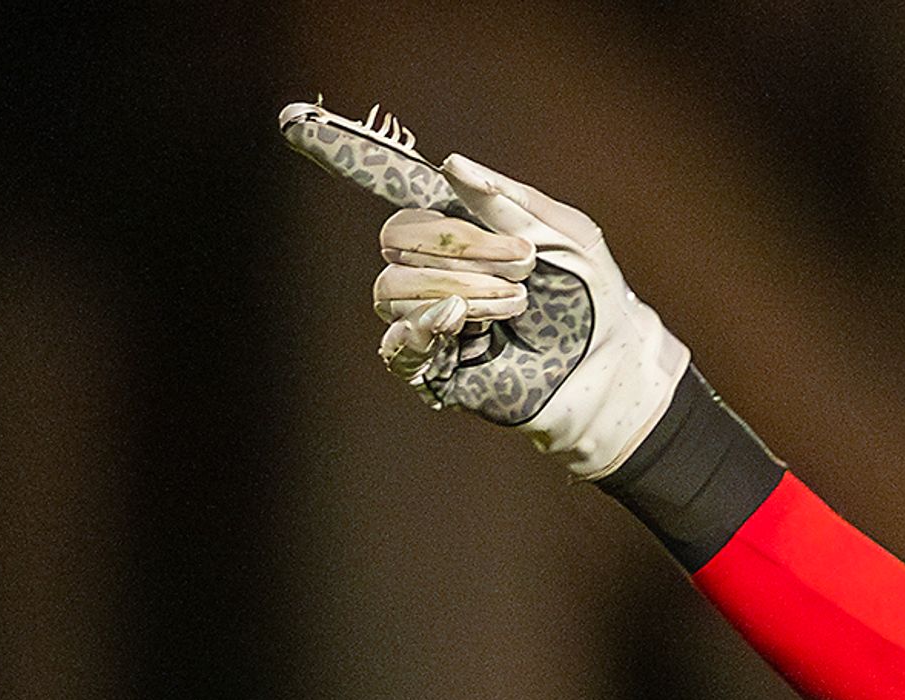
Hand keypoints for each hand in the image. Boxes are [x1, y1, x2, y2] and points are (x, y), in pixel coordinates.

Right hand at [278, 104, 687, 476]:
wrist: (612, 370)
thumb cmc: (594, 299)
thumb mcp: (566, 238)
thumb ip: (510, 201)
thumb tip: (450, 163)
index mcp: (461, 226)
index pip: (392, 183)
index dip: (346, 154)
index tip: (292, 123)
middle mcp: (434, 267)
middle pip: (397, 234)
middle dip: (461, 244)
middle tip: (524, 267)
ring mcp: (429, 317)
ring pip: (393, 285)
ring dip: (459, 288)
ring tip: (515, 305)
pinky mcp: (433, 367)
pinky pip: (396, 343)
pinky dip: (420, 326)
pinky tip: (455, 320)